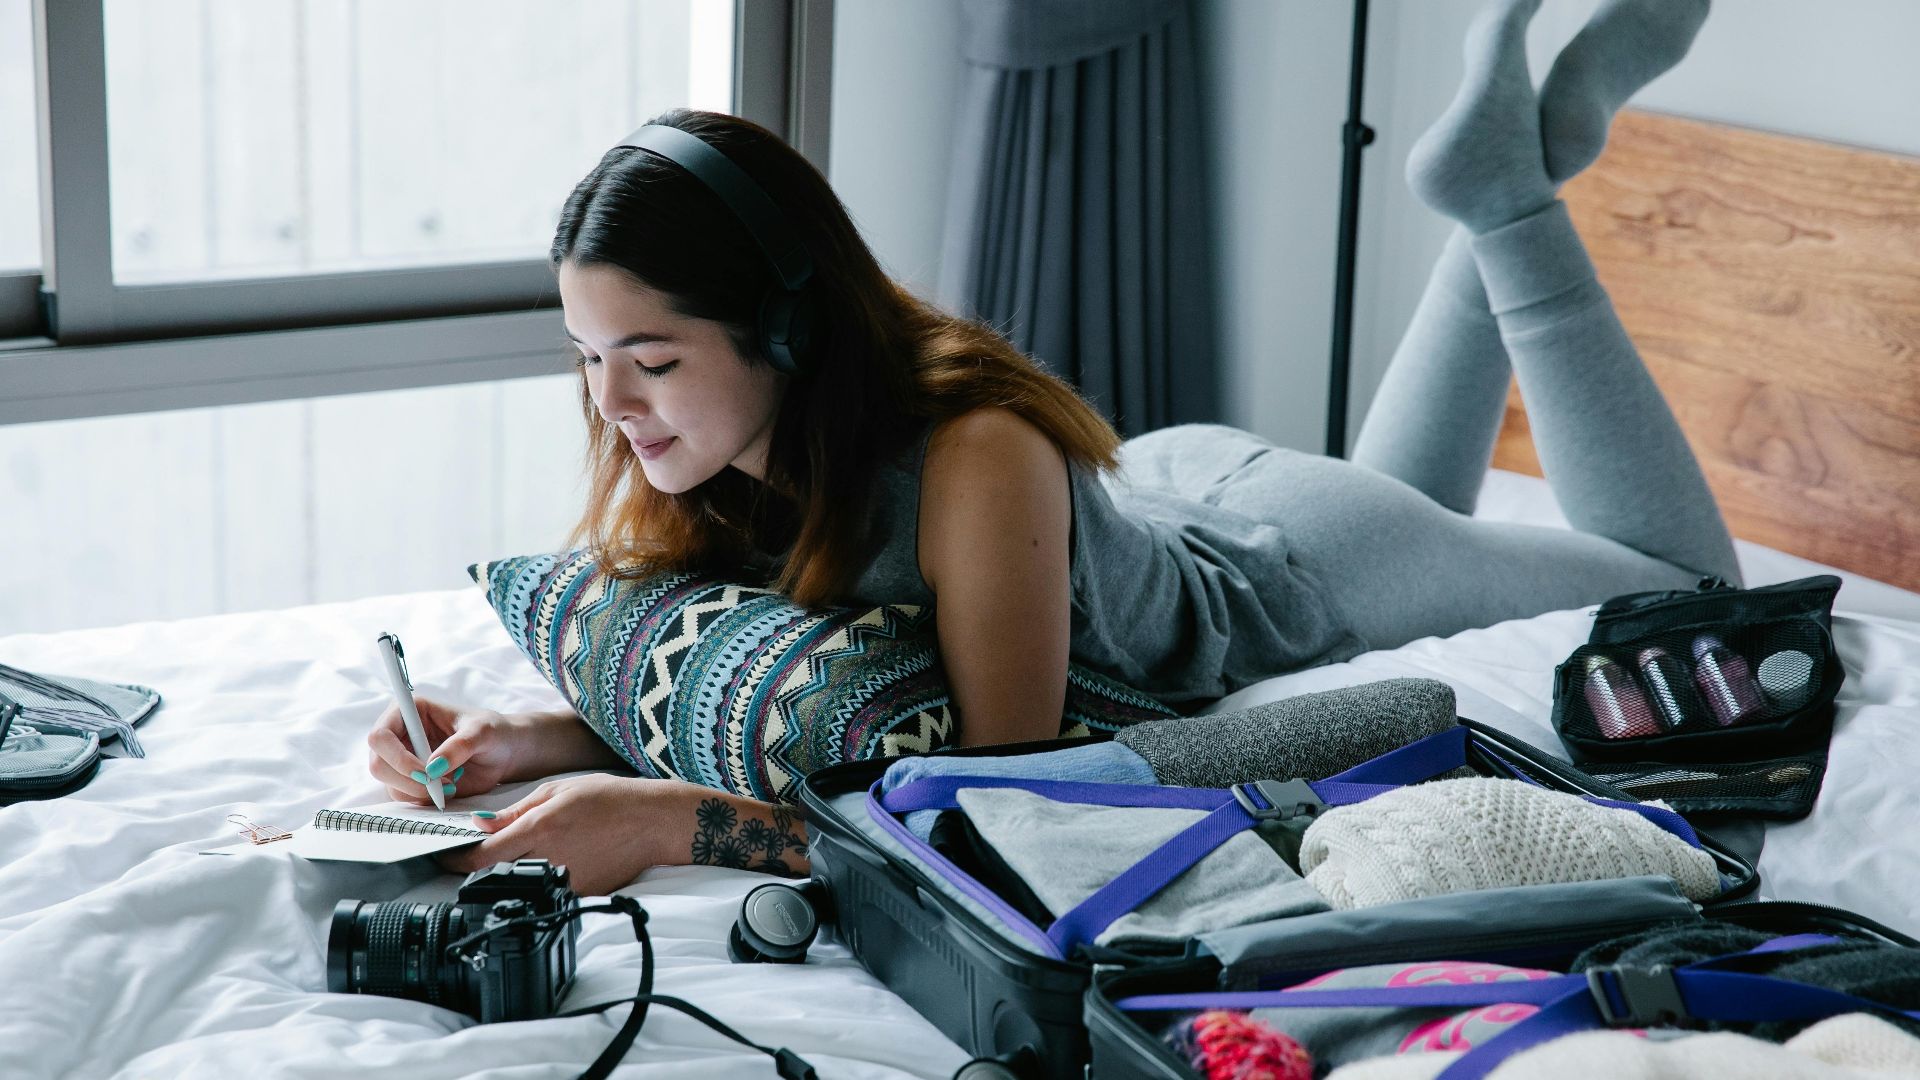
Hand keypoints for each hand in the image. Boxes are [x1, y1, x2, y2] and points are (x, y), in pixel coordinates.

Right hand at [366, 696, 520, 804]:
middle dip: (408, 780)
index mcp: (410, 711)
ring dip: (418, 792)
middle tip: (442, 785)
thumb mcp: (483, 732)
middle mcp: (399, 734)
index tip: (427, 772)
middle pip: (378, 764)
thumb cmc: (493, 732)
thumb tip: (432, 767)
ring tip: (451, 785)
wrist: (503, 753)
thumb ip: (460, 746)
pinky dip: (423, 799)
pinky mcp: (409, 779)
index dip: (397, 757)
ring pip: (389, 784)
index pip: (380, 735)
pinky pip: (403, 796)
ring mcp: (402, 758)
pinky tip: (447, 790)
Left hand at [435, 774, 710, 895]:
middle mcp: (550, 858)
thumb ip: (514, 813)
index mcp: (540, 829)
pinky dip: (536, 878)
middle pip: (493, 875)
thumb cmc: (609, 799)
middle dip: (476, 866)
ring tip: (512, 853)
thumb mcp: (555, 792)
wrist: (653, 822)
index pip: (480, 857)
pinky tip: (545, 860)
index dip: (455, 859)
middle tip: (469, 853)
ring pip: (519, 885)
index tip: (443, 853)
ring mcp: (566, 880)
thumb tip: (479, 826)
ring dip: (506, 873)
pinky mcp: (581, 892)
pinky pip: (546, 889)